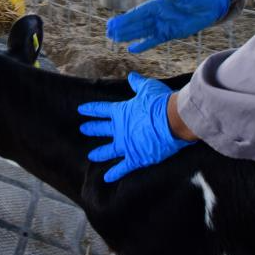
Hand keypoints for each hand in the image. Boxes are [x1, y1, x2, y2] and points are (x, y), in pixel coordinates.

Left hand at [78, 72, 195, 182]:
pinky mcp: (136, 158)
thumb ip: (137, 83)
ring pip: (108, 150)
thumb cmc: (161, 102)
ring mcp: (126, 145)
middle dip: (92, 129)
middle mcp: (120, 129)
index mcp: (121, 112)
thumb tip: (131, 76)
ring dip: (100, 153)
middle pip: (101, 129)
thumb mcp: (147, 88)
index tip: (81, 110)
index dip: (90, 109)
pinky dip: (115, 173)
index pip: (101, 109)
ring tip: (91, 156)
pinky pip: (123, 168)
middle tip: (83, 129)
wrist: (174, 119)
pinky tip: (107, 179)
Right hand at [106, 0, 231, 52]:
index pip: (138, 13)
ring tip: (114, 40)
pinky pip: (153, 40)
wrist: (212, 5)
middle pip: (136, 23)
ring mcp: (162, 25)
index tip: (113, 22)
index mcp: (159, 4)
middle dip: (122, 28)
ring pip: (141, 32)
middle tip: (108, 33)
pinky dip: (143, 45)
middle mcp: (158, 15)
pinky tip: (132, 49)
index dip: (125, 18)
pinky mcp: (169, 34)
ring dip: (128, 36)